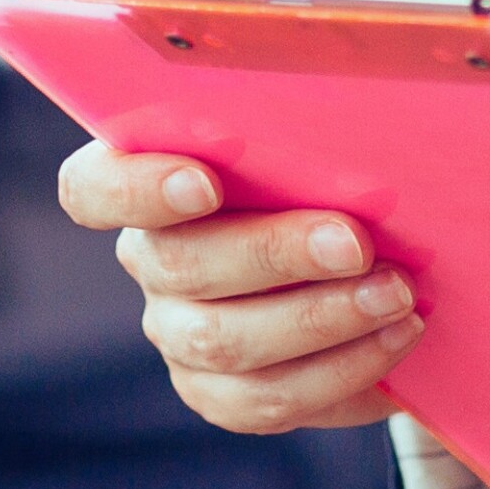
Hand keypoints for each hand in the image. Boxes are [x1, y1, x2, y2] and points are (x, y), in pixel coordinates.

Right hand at [56, 140, 423, 431]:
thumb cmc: (336, 174)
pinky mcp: (221, 392)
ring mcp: (178, 332)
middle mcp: (149, 258)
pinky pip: (266, 398)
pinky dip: (341, 370)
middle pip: (179, 264)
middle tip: (356, 241)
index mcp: (145, 178)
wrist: (375, 258)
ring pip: (224, 339)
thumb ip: (312, 123)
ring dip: (322, 317)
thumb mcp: (320, 138)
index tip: (203, 181)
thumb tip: (370, 90)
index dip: (135, 187)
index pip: (91, 186)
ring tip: (398, 295)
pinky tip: (397, 338)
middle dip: (275, 252)